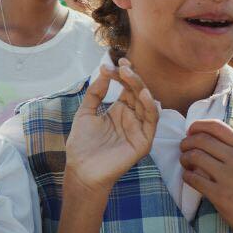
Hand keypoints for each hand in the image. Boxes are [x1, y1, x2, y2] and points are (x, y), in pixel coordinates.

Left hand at [64, 59, 158, 194]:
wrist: (81, 170)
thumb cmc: (82, 145)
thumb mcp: (85, 113)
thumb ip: (95, 93)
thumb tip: (104, 71)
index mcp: (119, 110)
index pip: (127, 87)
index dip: (123, 74)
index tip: (113, 63)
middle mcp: (131, 117)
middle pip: (138, 92)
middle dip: (131, 77)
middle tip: (122, 66)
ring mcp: (138, 129)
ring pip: (147, 103)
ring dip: (140, 87)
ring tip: (129, 74)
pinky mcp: (143, 142)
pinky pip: (151, 121)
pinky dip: (149, 107)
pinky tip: (142, 94)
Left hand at [179, 120, 232, 232]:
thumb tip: (208, 137)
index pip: (217, 126)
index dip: (197, 126)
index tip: (190, 133)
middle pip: (201, 140)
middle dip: (186, 142)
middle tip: (183, 148)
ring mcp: (229, 177)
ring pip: (194, 156)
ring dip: (184, 158)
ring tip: (186, 163)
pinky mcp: (220, 195)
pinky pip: (193, 178)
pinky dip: (186, 176)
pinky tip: (189, 177)